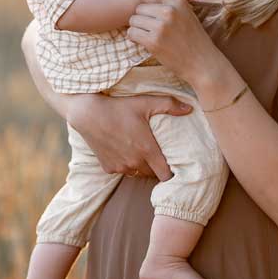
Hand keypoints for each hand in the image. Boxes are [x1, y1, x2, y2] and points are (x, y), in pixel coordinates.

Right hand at [67, 92, 193, 179]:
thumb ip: (169, 105)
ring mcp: (120, 167)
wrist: (87, 113)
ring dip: (141, 167)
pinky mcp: (108, 168)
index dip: (172, 173)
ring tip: (141, 152)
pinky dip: (125, 164)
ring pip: (137, 173)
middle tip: (158, 154)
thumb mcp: (145, 102)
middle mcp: (134, 163)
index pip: (166, 175)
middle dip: (157, 167)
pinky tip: (123, 150)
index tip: (174, 166)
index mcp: (147, 150)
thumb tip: (190, 108)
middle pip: (152, 175)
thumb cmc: (118, 107)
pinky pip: (122, 171)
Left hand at [119, 0, 217, 83]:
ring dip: (138, 29)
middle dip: (142, 18)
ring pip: (134, 20)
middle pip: (139, 8)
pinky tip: (146, 43)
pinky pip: (132, 33)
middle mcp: (169, 11)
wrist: (202, 62)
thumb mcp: (187, 14)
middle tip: (154, 29)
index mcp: (178, 1)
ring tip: (153, 37)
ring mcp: (161, 26)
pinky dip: (135, 38)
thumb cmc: (193, 38)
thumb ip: (171, 2)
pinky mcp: (154, 41)